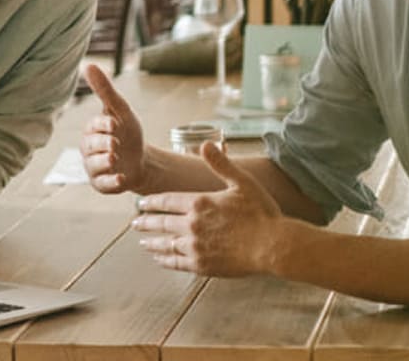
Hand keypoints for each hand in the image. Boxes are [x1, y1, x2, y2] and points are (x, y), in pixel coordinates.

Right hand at [80, 64, 145, 192]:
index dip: (103, 125)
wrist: (141, 159)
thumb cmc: (128, 131)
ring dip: (105, 162)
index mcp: (92, 130)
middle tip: (115, 144)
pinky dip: (112, 182)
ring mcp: (94, 167)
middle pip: (90, 146)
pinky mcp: (102, 184)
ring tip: (115, 159)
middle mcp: (89, 149)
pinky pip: (102, 184)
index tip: (114, 123)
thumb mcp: (121, 109)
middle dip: (103, 144)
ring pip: (94, 165)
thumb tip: (89, 65)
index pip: (93, 126)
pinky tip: (121, 178)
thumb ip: (105, 90)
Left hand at [132, 142, 281, 276]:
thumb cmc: (261, 212)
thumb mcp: (242, 182)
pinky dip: (165, 260)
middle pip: (161, 223)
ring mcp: (196, 247)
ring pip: (166, 244)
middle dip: (145, 222)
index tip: (140, 204)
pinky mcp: (203, 266)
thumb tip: (205, 143)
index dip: (151, 203)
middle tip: (134, 223)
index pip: (166, 201)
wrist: (273, 245)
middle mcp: (193, 225)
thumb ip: (221, 164)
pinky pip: (176, 263)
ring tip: (143, 241)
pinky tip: (160, 259)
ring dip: (152, 242)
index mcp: (199, 203)